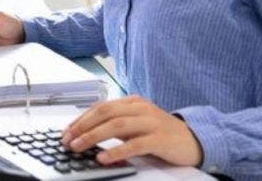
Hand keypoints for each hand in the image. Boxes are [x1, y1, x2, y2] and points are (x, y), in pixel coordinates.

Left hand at [62, 95, 202, 166]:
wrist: (194, 139)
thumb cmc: (161, 132)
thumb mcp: (136, 124)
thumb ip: (116, 126)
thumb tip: (87, 134)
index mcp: (132, 102)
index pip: (101, 107)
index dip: (81, 119)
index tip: (66, 131)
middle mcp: (140, 108)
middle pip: (105, 113)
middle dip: (83, 126)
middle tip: (67, 139)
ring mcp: (151, 122)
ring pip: (117, 126)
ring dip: (93, 137)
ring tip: (79, 147)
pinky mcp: (160, 139)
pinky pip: (135, 144)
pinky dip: (117, 151)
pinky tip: (104, 158)